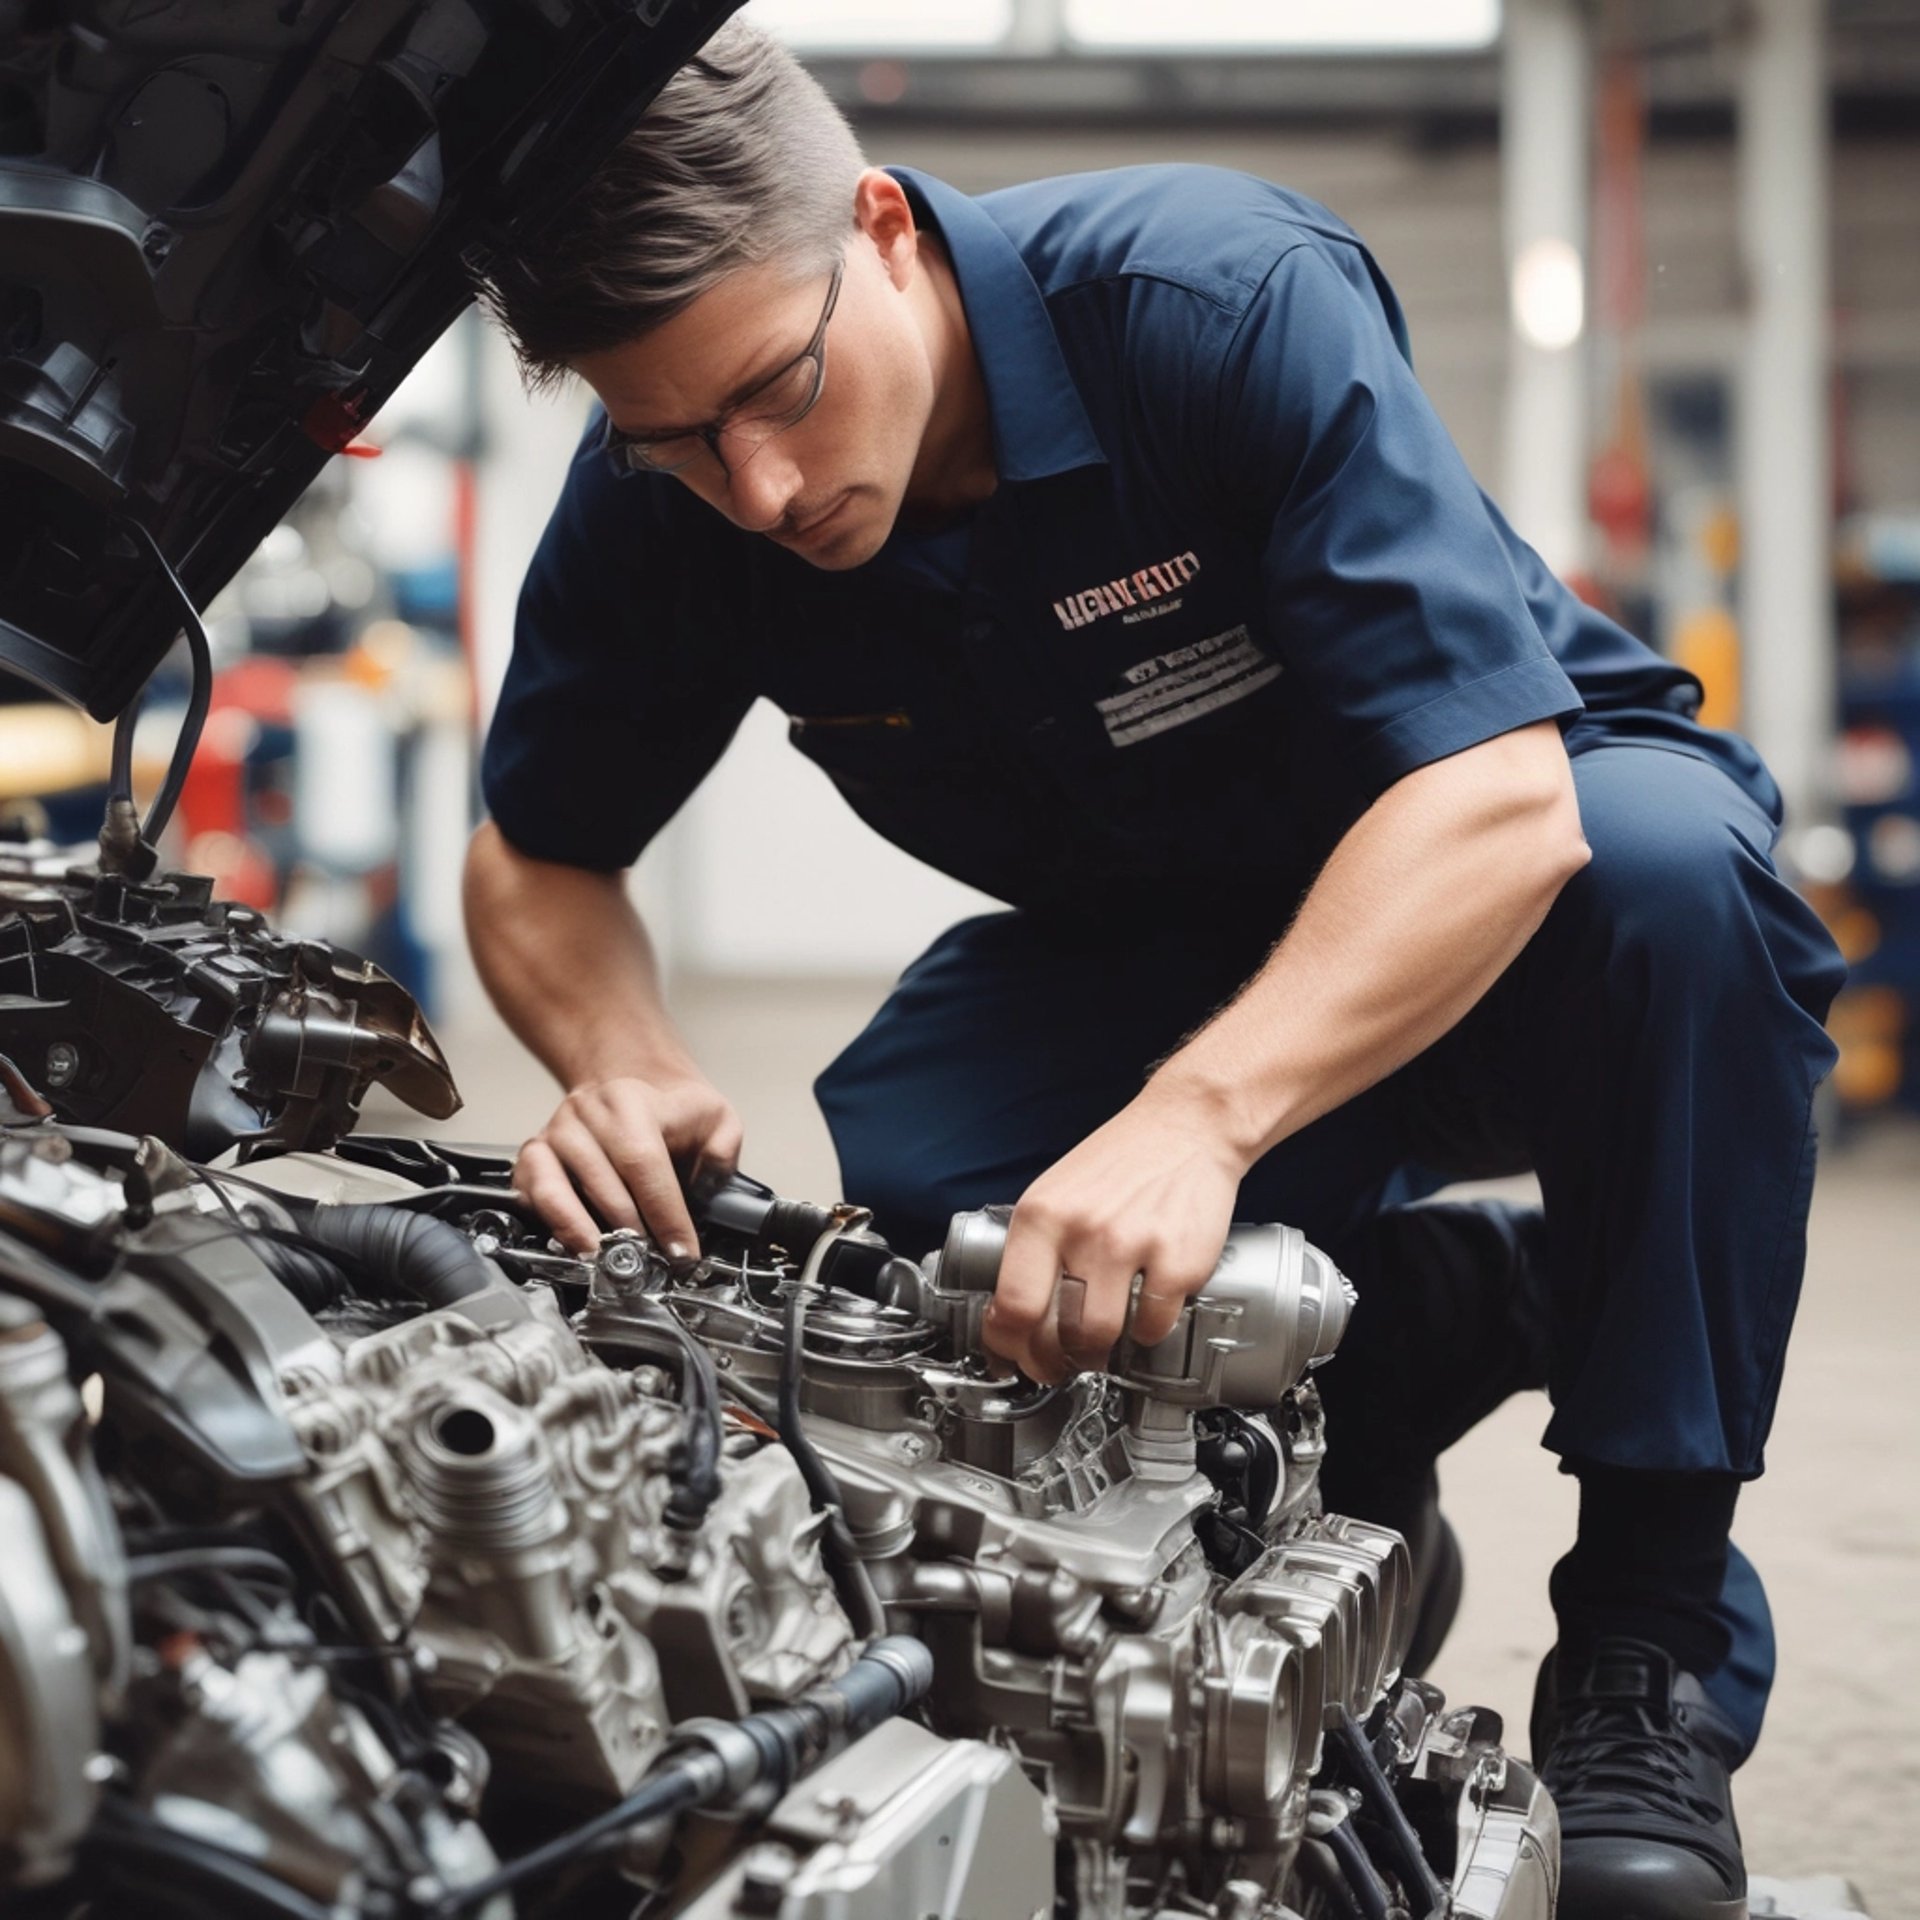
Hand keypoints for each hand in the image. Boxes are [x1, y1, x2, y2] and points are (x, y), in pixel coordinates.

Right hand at [514, 1075, 742, 1257]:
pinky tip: (576, 1244)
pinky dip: (550, 1223)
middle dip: (630, 1234)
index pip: (645, 1164)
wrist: (630, 1079)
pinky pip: (530, 1194)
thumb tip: (713, 1186)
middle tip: (652, 1264)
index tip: (682, 1252)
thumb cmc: (671, 1107)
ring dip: (585, 1235)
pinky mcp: (535, 1153)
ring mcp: (555, 1133)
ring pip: (557, 1192)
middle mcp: (585, 1114)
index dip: (665, 1216)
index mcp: (631, 1102)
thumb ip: (723, 1149)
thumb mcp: (714, 1115)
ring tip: (611, 1261)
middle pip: (603, 1185)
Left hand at [985, 1082, 1249, 1383]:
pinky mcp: (1179, 1262)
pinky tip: (1144, 1316)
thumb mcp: (1056, 1192)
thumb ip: (1034, 1248)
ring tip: (1099, 1345)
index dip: (1008, 1346)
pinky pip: (1154, 1325)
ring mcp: (1132, 1247)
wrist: (1187, 1125)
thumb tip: (1013, 1316)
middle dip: (1053, 1360)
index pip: (1010, 1305)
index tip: (1013, 1356)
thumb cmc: (1121, 1161)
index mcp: (1042, 1215)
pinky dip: (1148, 1332)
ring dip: (1098, 1354)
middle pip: (1054, 1331)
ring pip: (1101, 1337)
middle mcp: (1082, 1231)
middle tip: (1058, 1363)